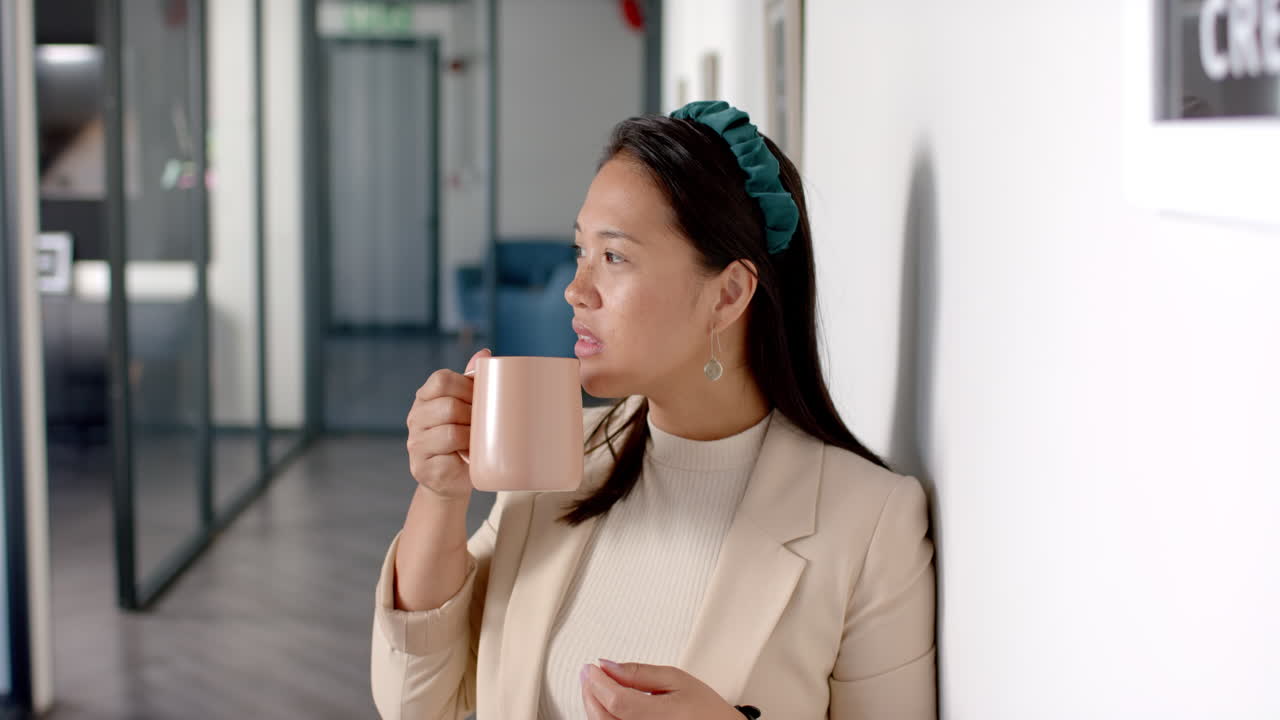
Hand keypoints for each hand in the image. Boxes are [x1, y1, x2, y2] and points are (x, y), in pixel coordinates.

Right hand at [404, 348, 490, 499]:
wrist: (453, 480)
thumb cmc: (464, 439)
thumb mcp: (467, 408)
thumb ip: (472, 381)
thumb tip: (485, 353)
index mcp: (425, 398)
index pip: (441, 380)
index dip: (466, 386)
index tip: (482, 398)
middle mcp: (415, 419)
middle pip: (448, 406)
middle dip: (473, 414)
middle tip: (486, 424)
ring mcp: (416, 445)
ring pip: (450, 433)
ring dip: (472, 437)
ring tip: (480, 441)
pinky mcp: (423, 469)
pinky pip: (449, 458)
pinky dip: (465, 458)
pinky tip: (471, 459)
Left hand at [580, 659, 741, 719]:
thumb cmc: (706, 710)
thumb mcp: (677, 680)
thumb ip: (640, 672)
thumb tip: (607, 665)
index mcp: (662, 717)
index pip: (616, 701)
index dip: (598, 682)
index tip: (591, 667)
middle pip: (602, 717)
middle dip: (590, 693)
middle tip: (589, 674)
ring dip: (593, 706)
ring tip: (596, 687)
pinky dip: (602, 718)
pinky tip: (605, 706)